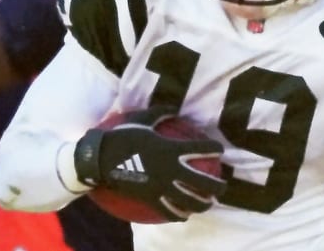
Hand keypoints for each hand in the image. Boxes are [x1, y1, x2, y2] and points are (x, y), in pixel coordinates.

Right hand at [74, 105, 225, 220]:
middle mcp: (172, 170)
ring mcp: (163, 187)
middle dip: (218, 186)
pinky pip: (170, 211)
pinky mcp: (152, 199)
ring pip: (191, 201)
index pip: (203, 149)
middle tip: (223, 185)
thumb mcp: (143, 119)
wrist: (101, 159)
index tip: (220, 150)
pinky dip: (180, 215)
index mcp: (172, 150)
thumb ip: (162, 113)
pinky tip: (185, 215)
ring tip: (210, 203)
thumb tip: (174, 109)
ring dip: (204, 204)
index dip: (215, 149)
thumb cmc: (122, 136)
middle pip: (204, 183)